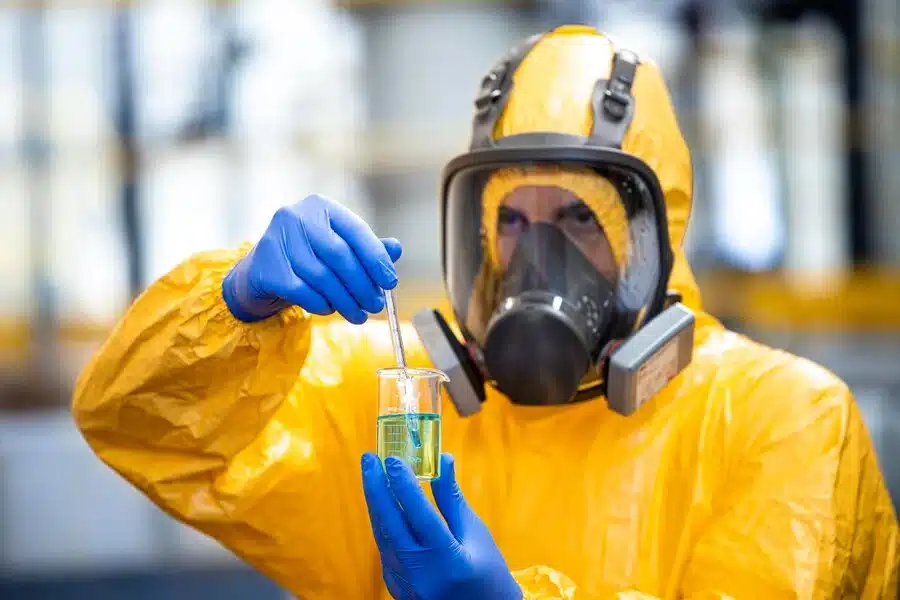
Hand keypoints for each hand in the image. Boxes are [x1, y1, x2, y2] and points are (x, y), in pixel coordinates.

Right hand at [223, 194, 401, 323]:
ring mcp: (277, 239)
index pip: (356, 231)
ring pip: (321, 277)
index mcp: (321, 206)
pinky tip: (329, 309)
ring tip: (358, 315)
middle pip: (339, 255)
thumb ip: (367, 248)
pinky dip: (321, 304)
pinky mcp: (266, 265)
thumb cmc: (308, 257)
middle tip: (376, 306)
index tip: (391, 283)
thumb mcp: (339, 248)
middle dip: (362, 285)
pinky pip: (302, 291)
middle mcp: (296, 216)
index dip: (377, 259)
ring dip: (345, 301)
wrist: (263, 272)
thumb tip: (396, 249)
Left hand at [361, 453, 522, 599]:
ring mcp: (405, 585)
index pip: (419, 516)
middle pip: (390, 524)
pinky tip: (382, 505)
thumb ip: (451, 498)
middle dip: (376, 488)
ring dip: (376, 504)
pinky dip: (383, 525)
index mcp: (447, 560)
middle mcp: (421, 574)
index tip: (392, 459)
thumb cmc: (488, 572)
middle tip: (369, 459)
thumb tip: (442, 460)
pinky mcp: (397, 589)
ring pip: (383, 536)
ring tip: (372, 475)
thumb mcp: (475, 533)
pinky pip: (386, 550)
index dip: (404, 485)